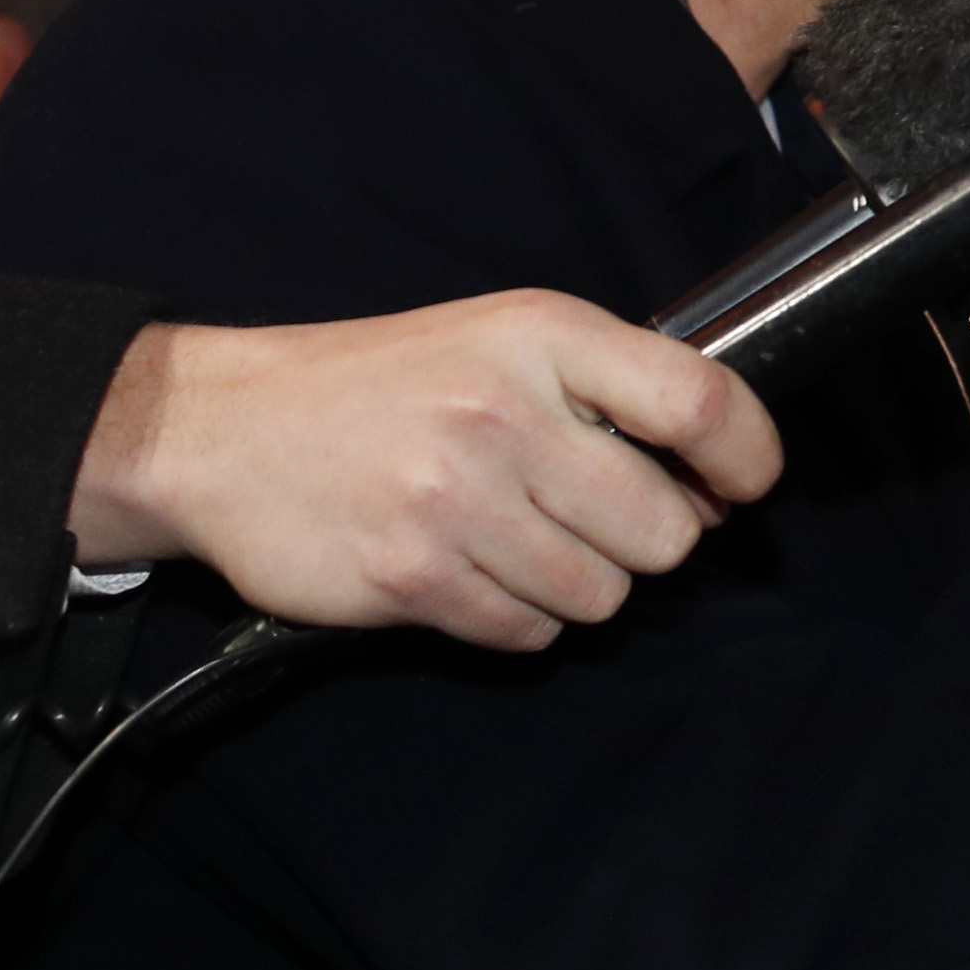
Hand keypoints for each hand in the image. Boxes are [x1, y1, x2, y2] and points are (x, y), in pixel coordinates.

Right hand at [65, 294, 785, 650]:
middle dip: (644, 541)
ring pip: (601, 595)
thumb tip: (716, 484)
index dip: (748, 455)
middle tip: (591, 520)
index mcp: (541, 336)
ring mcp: (454, 499)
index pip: (698, 401)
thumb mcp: (501, 342)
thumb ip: (611, 392)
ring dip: (575, 585)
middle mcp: (504, 413)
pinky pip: (527, 633)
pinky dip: (515, 619)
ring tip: (515, 540)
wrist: (221, 429)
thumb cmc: (383, 384)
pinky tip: (470, 571)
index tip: (744, 487)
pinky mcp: (410, 576)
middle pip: (663, 529)